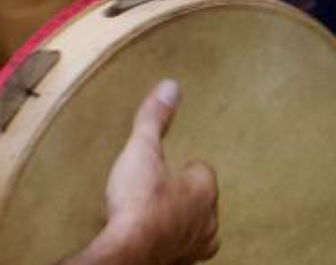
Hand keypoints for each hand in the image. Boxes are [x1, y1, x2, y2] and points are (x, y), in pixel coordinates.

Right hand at [83, 80, 217, 264]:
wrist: (127, 253)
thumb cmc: (137, 204)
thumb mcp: (142, 150)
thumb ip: (154, 118)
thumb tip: (170, 86)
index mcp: (205, 190)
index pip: (203, 171)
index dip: (185, 167)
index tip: (169, 167)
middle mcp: (208, 221)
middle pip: (202, 201)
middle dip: (185, 195)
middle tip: (160, 190)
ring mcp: (195, 247)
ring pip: (196, 228)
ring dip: (181, 221)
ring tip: (157, 215)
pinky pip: (181, 250)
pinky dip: (171, 243)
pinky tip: (153, 238)